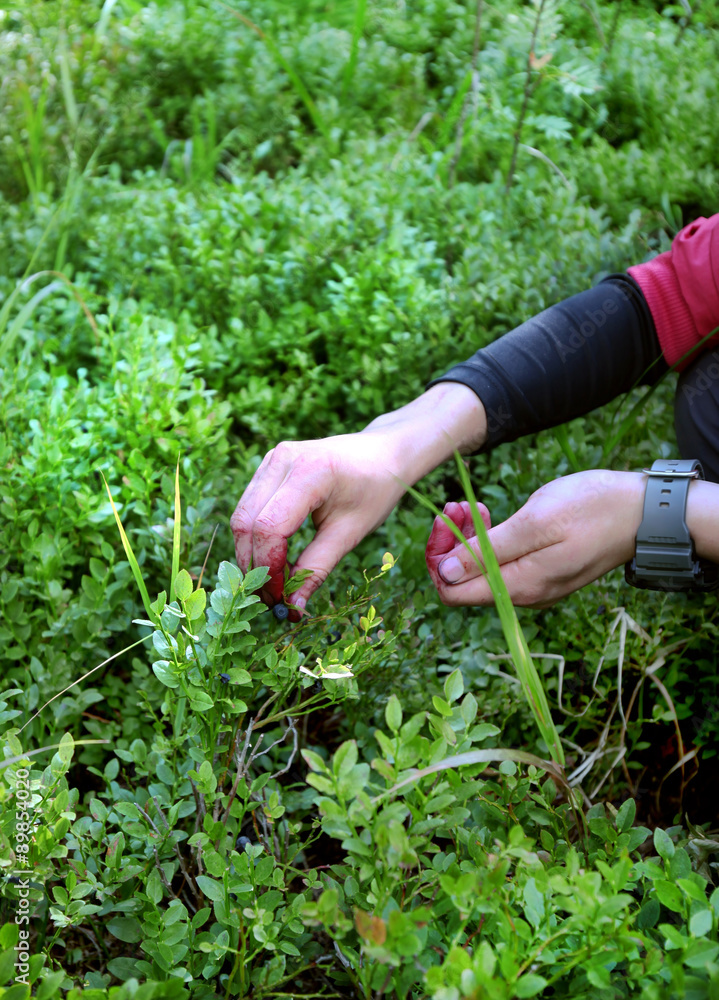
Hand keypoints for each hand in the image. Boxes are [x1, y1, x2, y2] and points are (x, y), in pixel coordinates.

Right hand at [230, 432, 408, 616]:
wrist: (382, 453)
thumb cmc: (374, 490)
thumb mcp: (350, 533)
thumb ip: (317, 568)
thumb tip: (292, 607)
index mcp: (310, 472)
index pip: (269, 527)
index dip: (269, 567)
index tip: (280, 598)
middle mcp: (283, 460)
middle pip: (246, 522)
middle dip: (254, 565)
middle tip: (271, 599)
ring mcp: (272, 459)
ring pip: (241, 516)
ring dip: (251, 554)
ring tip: (273, 583)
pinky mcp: (268, 466)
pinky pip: (249, 506)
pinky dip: (255, 538)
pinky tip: (274, 559)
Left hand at [425, 470, 645, 607]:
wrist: (642, 512)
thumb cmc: (592, 510)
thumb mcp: (535, 523)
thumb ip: (488, 551)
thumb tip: (444, 574)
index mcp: (519, 586)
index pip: (452, 592)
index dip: (439, 559)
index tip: (446, 522)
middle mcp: (524, 594)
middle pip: (463, 582)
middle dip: (450, 545)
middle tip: (456, 506)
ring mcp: (534, 585)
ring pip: (481, 571)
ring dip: (468, 538)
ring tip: (471, 506)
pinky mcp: (543, 571)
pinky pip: (501, 564)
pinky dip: (489, 540)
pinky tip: (489, 515)